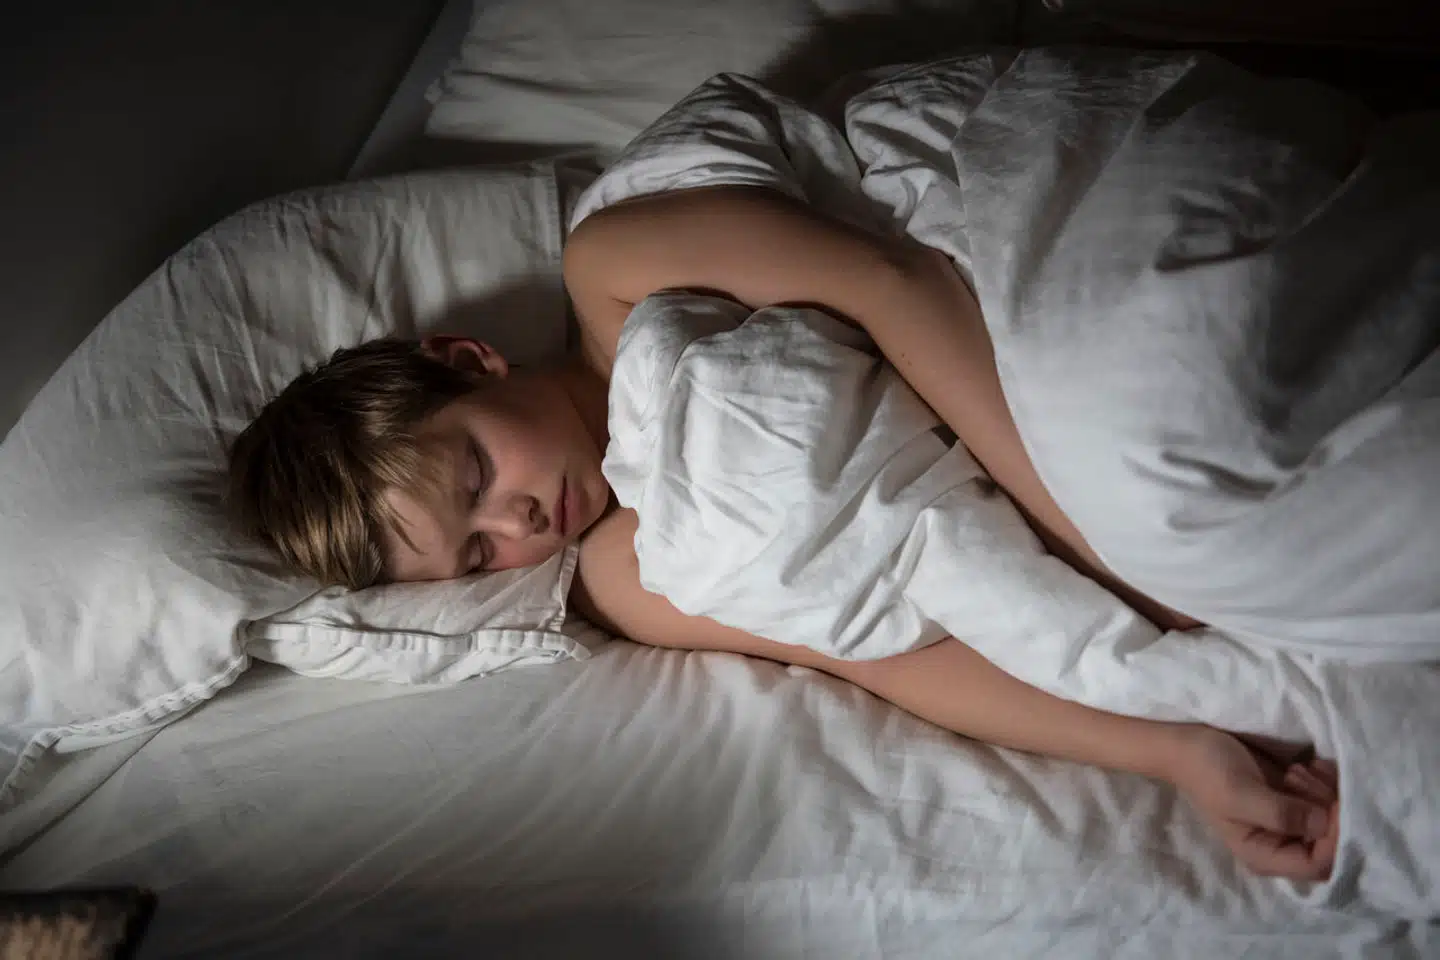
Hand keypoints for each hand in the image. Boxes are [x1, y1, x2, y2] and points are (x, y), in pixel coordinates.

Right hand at [1167, 727, 1339, 880]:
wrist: (1190, 743)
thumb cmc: (1207, 770)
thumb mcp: (1239, 794)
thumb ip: (1280, 814)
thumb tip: (1324, 823)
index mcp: (1264, 855)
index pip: (1318, 865)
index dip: (1335, 839)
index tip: (1334, 803)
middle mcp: (1282, 844)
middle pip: (1333, 842)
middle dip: (1328, 808)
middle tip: (1300, 776)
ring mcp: (1291, 821)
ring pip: (1335, 819)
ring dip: (1326, 790)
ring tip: (1296, 769)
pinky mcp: (1295, 800)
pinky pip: (1330, 799)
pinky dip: (1326, 780)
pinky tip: (1308, 764)